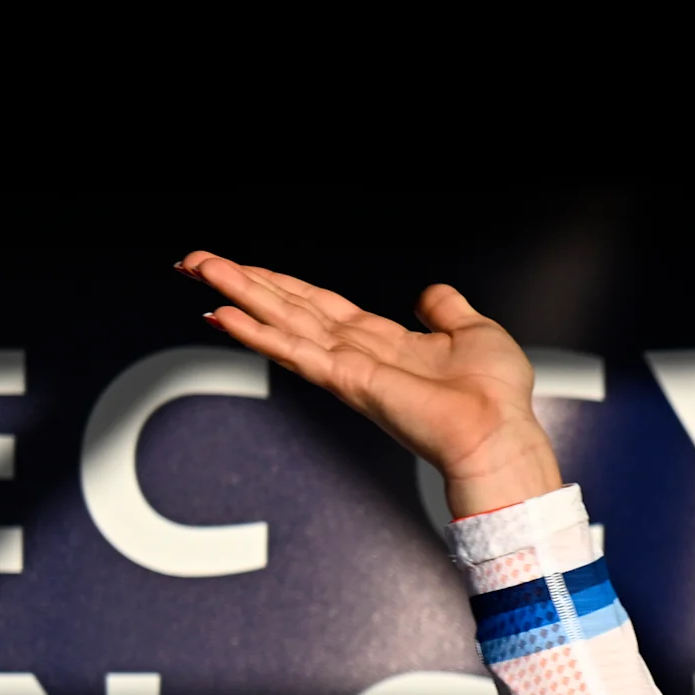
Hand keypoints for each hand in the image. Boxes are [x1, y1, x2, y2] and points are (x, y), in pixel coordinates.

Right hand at [178, 251, 562, 517]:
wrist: (501, 433)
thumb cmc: (497, 398)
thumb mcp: (475, 332)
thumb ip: (446, 311)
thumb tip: (430, 294)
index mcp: (383, 343)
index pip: (319, 306)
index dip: (281, 285)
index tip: (243, 268)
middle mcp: (357, 355)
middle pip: (287, 309)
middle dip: (241, 283)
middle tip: (193, 261)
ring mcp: (347, 369)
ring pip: (280, 322)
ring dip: (236, 295)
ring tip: (195, 270)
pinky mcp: (348, 381)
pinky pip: (294, 350)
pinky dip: (258, 333)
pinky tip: (225, 315)